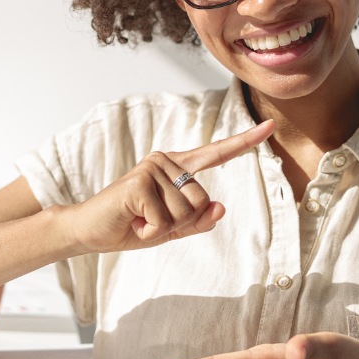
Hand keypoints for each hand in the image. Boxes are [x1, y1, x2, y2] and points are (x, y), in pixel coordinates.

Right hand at [62, 120, 273, 254]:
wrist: (89, 232)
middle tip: (149, 220)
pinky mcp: (138, 183)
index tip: (269, 126)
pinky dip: (149, 231)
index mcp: (175, 167)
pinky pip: (164, 220)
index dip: (243, 142)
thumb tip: (220, 208)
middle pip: (202, 201)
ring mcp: (151, 169)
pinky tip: (132, 222)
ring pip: (185, 213)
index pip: (214, 154)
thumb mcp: (170, 229)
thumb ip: (197, 221)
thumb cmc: (130, 226)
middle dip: (179, 223)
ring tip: (138, 220)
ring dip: (162, 228)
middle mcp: (164, 161)